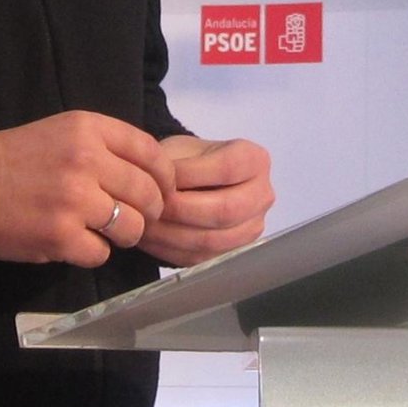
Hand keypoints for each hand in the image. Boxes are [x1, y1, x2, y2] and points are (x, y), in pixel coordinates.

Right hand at [0, 111, 175, 267]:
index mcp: (85, 127)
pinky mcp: (60, 237)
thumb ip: (101, 147)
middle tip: (129, 218)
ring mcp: (74, 199)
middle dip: (146, 212)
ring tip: (94, 229)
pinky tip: (67, 241)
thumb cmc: (5, 159)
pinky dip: (89, 253)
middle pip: (148, 194)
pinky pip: (101, 253)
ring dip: (119, 235)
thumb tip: (149, 176)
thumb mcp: (56, 132)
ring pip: (131, 228)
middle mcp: (85, 158)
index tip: (160, 193)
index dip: (163, 178)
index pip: (150, 152)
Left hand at [140, 135, 274, 266]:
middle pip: (226, 210)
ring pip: (214, 240)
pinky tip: (151, 239)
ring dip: (173, 234)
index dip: (191, 173)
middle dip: (182, 210)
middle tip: (151, 204)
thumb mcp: (180, 149)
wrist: (192, 180)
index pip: (227, 169)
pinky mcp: (233, 253)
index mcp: (254, 160)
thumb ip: (173, 164)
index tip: (162, 173)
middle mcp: (262, 196)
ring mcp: (251, 229)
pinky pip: (203, 258)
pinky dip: (172, 250)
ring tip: (145, 223)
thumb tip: (158, 188)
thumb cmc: (187, 159)